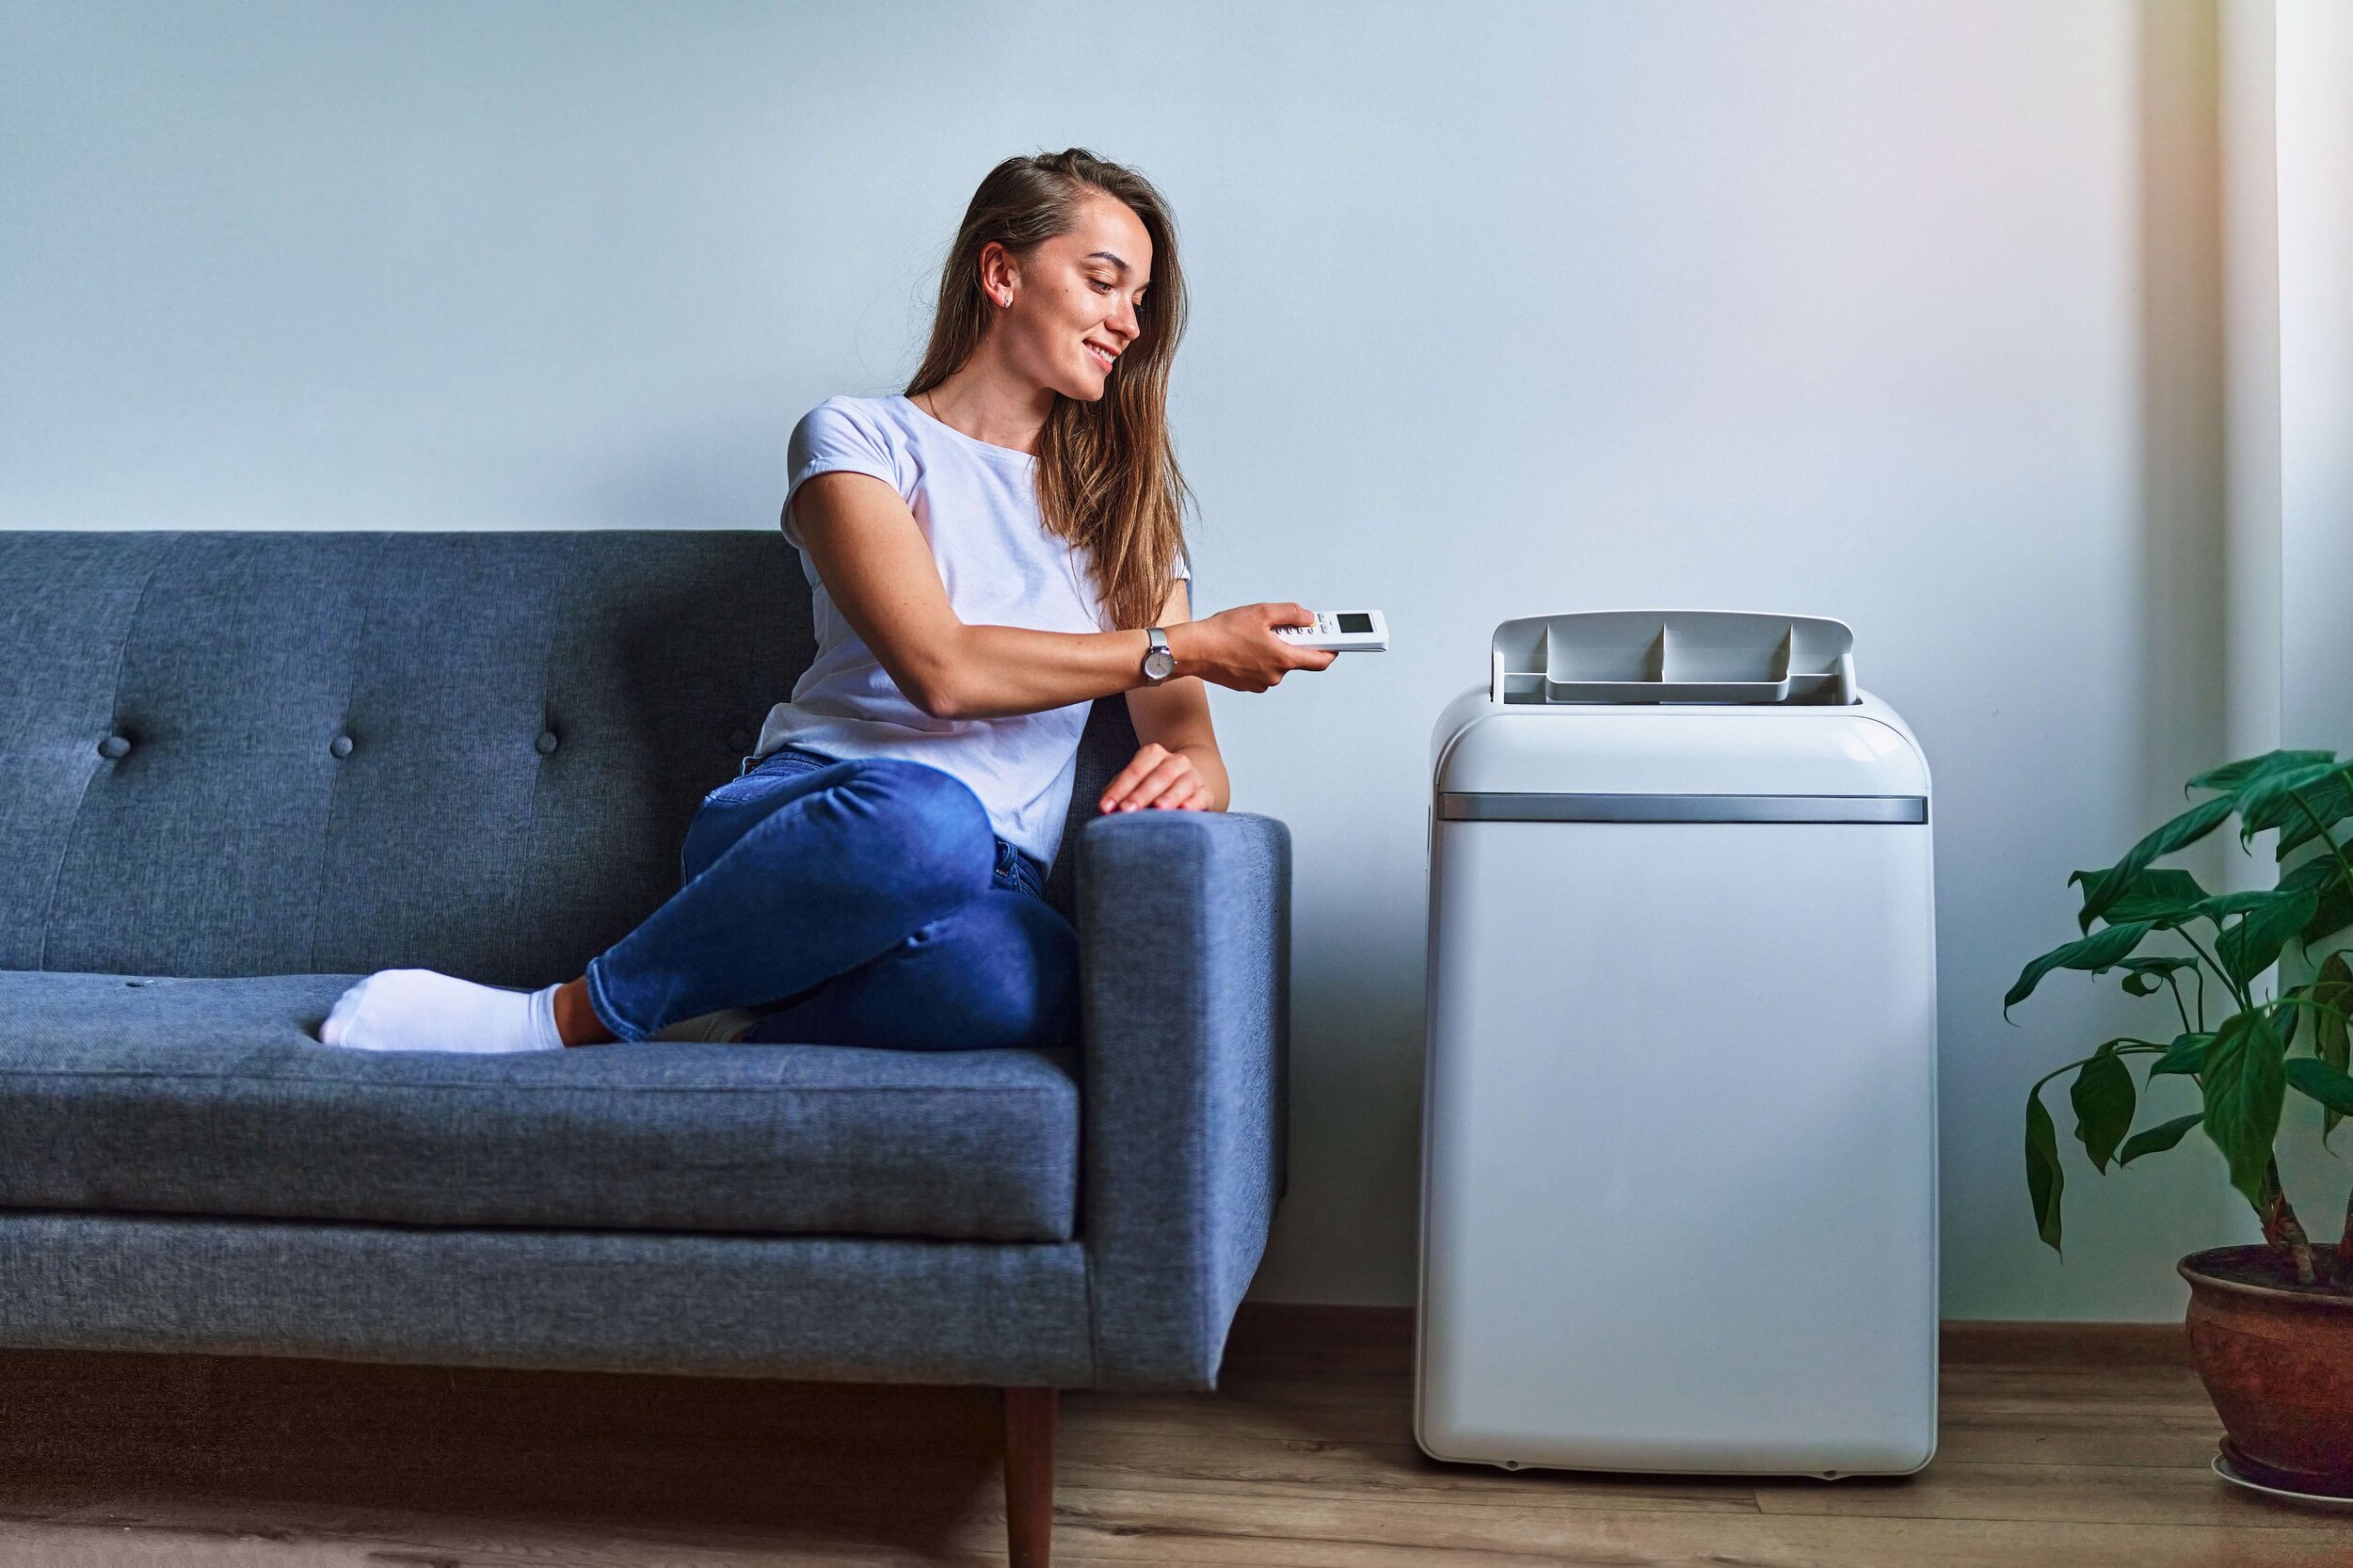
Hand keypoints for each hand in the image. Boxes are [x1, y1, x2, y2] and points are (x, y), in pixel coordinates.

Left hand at [1099, 743, 1214, 812]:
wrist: (1188, 783)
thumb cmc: (1152, 786)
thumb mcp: (1134, 783)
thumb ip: (1118, 792)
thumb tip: (1104, 806)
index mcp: (1153, 755)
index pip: (1135, 770)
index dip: (1119, 788)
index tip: (1104, 807)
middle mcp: (1175, 762)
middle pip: (1159, 775)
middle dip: (1141, 793)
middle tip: (1127, 810)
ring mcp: (1193, 776)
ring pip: (1182, 783)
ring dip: (1169, 796)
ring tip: (1158, 808)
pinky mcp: (1205, 793)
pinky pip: (1201, 796)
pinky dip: (1193, 803)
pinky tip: (1184, 810)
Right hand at [1164, 603, 1336, 692]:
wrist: (1193, 651)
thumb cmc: (1221, 633)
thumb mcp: (1261, 612)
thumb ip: (1291, 613)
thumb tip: (1308, 618)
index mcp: (1283, 658)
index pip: (1320, 660)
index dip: (1332, 649)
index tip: (1337, 640)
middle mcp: (1275, 675)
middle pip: (1296, 659)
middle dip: (1293, 642)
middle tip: (1284, 626)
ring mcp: (1261, 683)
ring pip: (1278, 664)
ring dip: (1274, 649)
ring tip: (1255, 634)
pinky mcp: (1248, 685)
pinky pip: (1263, 670)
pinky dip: (1260, 658)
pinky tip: (1245, 645)